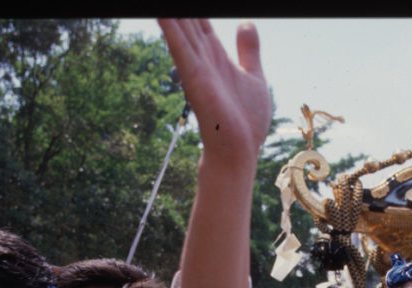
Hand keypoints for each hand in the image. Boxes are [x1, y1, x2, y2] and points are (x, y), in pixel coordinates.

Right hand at [158, 19, 270, 164]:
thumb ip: (248, 50)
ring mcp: (196, 66)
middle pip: (186, 18)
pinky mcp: (194, 76)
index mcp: (215, 55)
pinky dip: (170, 27)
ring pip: (179, 26)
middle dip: (177, 8)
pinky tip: (162, 12)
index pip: (199, 19)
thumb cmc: (246, 120)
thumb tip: (245, 23)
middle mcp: (202, 57)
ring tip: (157, 0)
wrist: (240, 149)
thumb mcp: (254, 76)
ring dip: (170, 13)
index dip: (193, 6)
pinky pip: (179, 45)